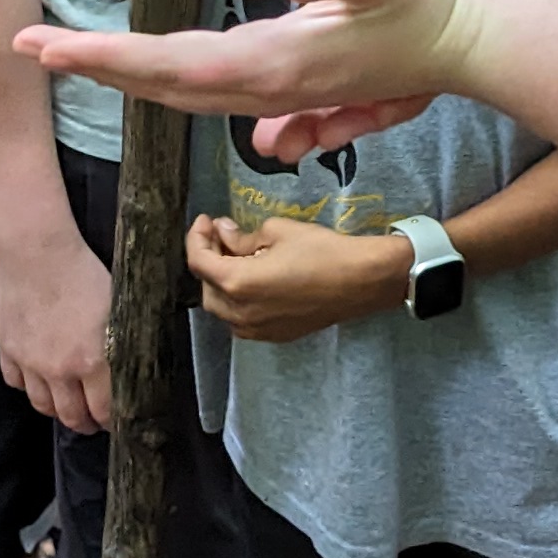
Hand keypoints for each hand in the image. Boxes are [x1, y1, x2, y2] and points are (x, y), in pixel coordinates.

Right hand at [0, 225, 116, 434]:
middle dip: (87, 423)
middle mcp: (59, 369)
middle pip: (72, 417)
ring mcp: (29, 362)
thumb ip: (123, 344)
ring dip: (58, 410)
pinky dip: (28, 386)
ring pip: (43, 405)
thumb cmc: (83, 271)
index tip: (119, 421)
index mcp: (92, 360)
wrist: (37, 251)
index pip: (104, 411)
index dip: (113, 421)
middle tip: (95, 421)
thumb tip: (135, 367)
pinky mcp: (8, 350)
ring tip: (69, 406)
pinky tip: (39, 379)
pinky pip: (16, 382)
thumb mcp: (118, 307)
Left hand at [22, 0, 498, 162]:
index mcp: (281, 60)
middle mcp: (275, 86)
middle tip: (28, 49)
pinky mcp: (298, 82)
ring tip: (72, 58)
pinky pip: (215, 92)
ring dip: (125, 75)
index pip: (172, 67)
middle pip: (164, 86)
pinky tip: (148, 74)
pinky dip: (168, 82)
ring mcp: (286, 90)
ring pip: (185, 93)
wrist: (482, 38)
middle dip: (96, 69)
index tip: (47, 49)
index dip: (105, 59)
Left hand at [190, 212, 414, 342]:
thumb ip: (242, 236)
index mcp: (237, 283)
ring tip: (238, 257)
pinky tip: (254, 280)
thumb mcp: (277, 232)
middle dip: (209, 259)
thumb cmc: (322, 251)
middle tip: (222, 235)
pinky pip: (242, 319)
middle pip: (207, 286)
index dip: (196, 237)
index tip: (206, 221)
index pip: (199, 261)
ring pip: (222, 307)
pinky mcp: (274, 336)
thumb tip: (223, 233)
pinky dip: (238, 299)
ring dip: (221, 281)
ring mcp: (256, 330)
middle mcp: (240, 313)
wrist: (361, 282)